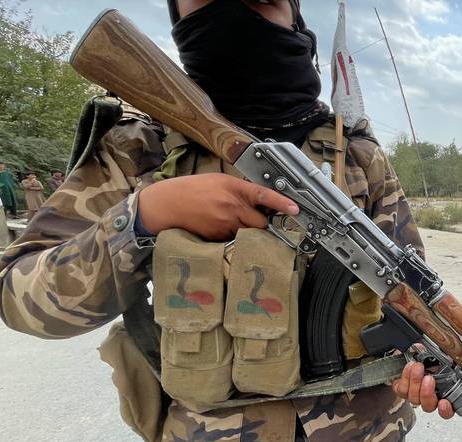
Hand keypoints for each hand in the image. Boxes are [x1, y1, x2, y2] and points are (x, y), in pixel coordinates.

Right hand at [137, 173, 298, 239]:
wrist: (166, 205)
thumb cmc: (191, 190)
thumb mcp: (217, 181)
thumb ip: (239, 190)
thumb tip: (259, 200)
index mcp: (233, 188)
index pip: (264, 195)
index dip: (282, 203)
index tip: (295, 209)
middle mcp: (232, 206)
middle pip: (261, 222)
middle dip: (260, 223)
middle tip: (250, 219)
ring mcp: (225, 223)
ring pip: (248, 233)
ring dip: (245, 231)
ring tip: (226, 221)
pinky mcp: (218, 237)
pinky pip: (233, 240)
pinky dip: (231, 236)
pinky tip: (217, 227)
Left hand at [392, 361, 454, 418]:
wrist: (412, 351)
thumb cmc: (429, 355)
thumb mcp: (442, 356)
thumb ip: (448, 360)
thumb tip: (451, 359)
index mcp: (443, 393)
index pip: (447, 410)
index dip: (446, 410)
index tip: (444, 402)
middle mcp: (429, 397)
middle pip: (428, 406)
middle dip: (427, 393)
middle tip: (429, 378)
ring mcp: (415, 396)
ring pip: (414, 398)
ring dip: (416, 381)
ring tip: (418, 367)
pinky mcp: (402, 391)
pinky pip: (402, 390)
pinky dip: (406, 377)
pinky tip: (410, 367)